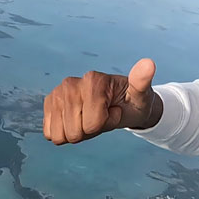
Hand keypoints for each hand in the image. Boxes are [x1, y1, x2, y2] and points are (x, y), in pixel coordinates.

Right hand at [43, 58, 160, 144]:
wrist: (120, 102)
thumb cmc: (132, 100)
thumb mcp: (141, 94)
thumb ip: (142, 81)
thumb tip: (149, 64)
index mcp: (92, 80)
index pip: (92, 124)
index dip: (106, 123)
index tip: (114, 110)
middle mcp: (70, 83)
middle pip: (75, 132)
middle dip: (91, 130)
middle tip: (102, 115)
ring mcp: (57, 93)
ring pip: (61, 135)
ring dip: (78, 133)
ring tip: (90, 118)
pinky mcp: (50, 103)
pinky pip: (50, 133)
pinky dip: (64, 134)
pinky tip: (76, 120)